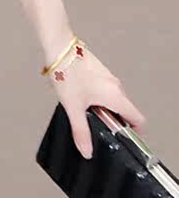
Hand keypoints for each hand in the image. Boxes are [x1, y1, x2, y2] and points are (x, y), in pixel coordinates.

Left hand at [48, 40, 146, 159]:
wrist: (59, 47)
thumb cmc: (67, 72)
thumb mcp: (73, 107)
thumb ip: (81, 131)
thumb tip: (87, 150)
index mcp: (116, 96)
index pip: (138, 119)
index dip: (135, 132)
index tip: (126, 140)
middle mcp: (116, 86)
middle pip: (126, 111)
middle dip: (116, 122)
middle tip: (99, 129)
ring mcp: (108, 77)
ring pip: (115, 100)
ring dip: (106, 109)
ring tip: (86, 112)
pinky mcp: (100, 72)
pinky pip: (106, 90)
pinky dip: (99, 98)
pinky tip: (81, 98)